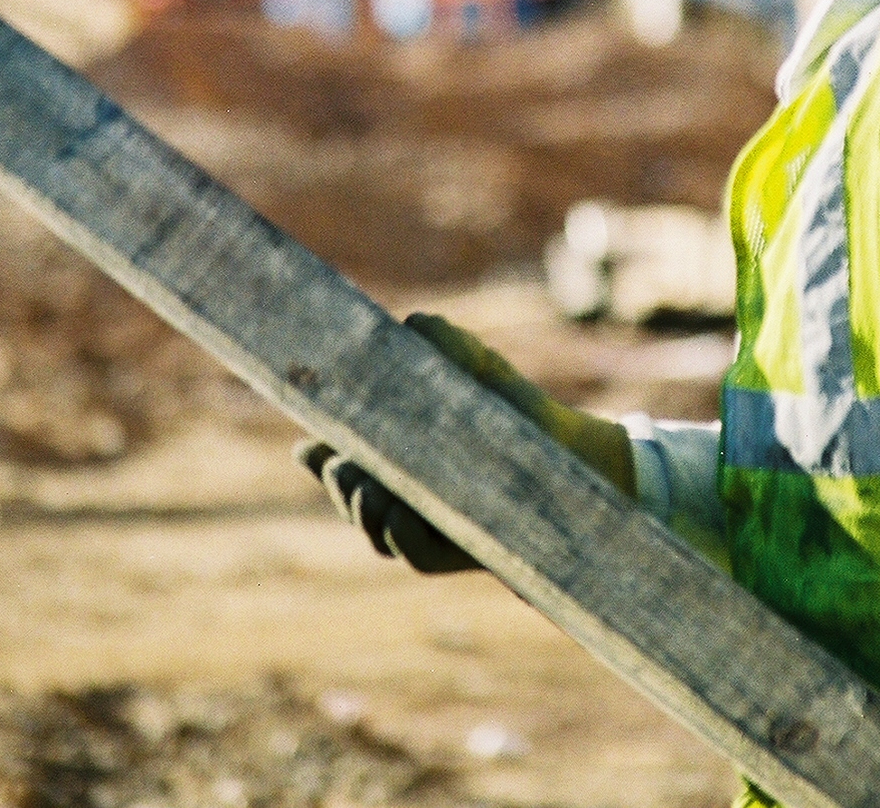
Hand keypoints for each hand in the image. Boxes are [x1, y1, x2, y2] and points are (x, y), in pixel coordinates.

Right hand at [294, 313, 638, 573]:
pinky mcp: (460, 550)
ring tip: (365, 486)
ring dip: (363, 510)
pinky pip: (418, 555)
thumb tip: (412, 326)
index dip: (321, 456)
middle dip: (338, 483)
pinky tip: (398, 514)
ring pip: (377, 529)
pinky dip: (402, 537)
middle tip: (340, 464)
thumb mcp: (476, 371)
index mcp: (399, 457)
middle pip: (352, 497)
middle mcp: (407, 495)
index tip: (308, 444)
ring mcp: (430, 525)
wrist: (571, 452)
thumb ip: (443, 347)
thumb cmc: (513, 410)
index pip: (345, 461)